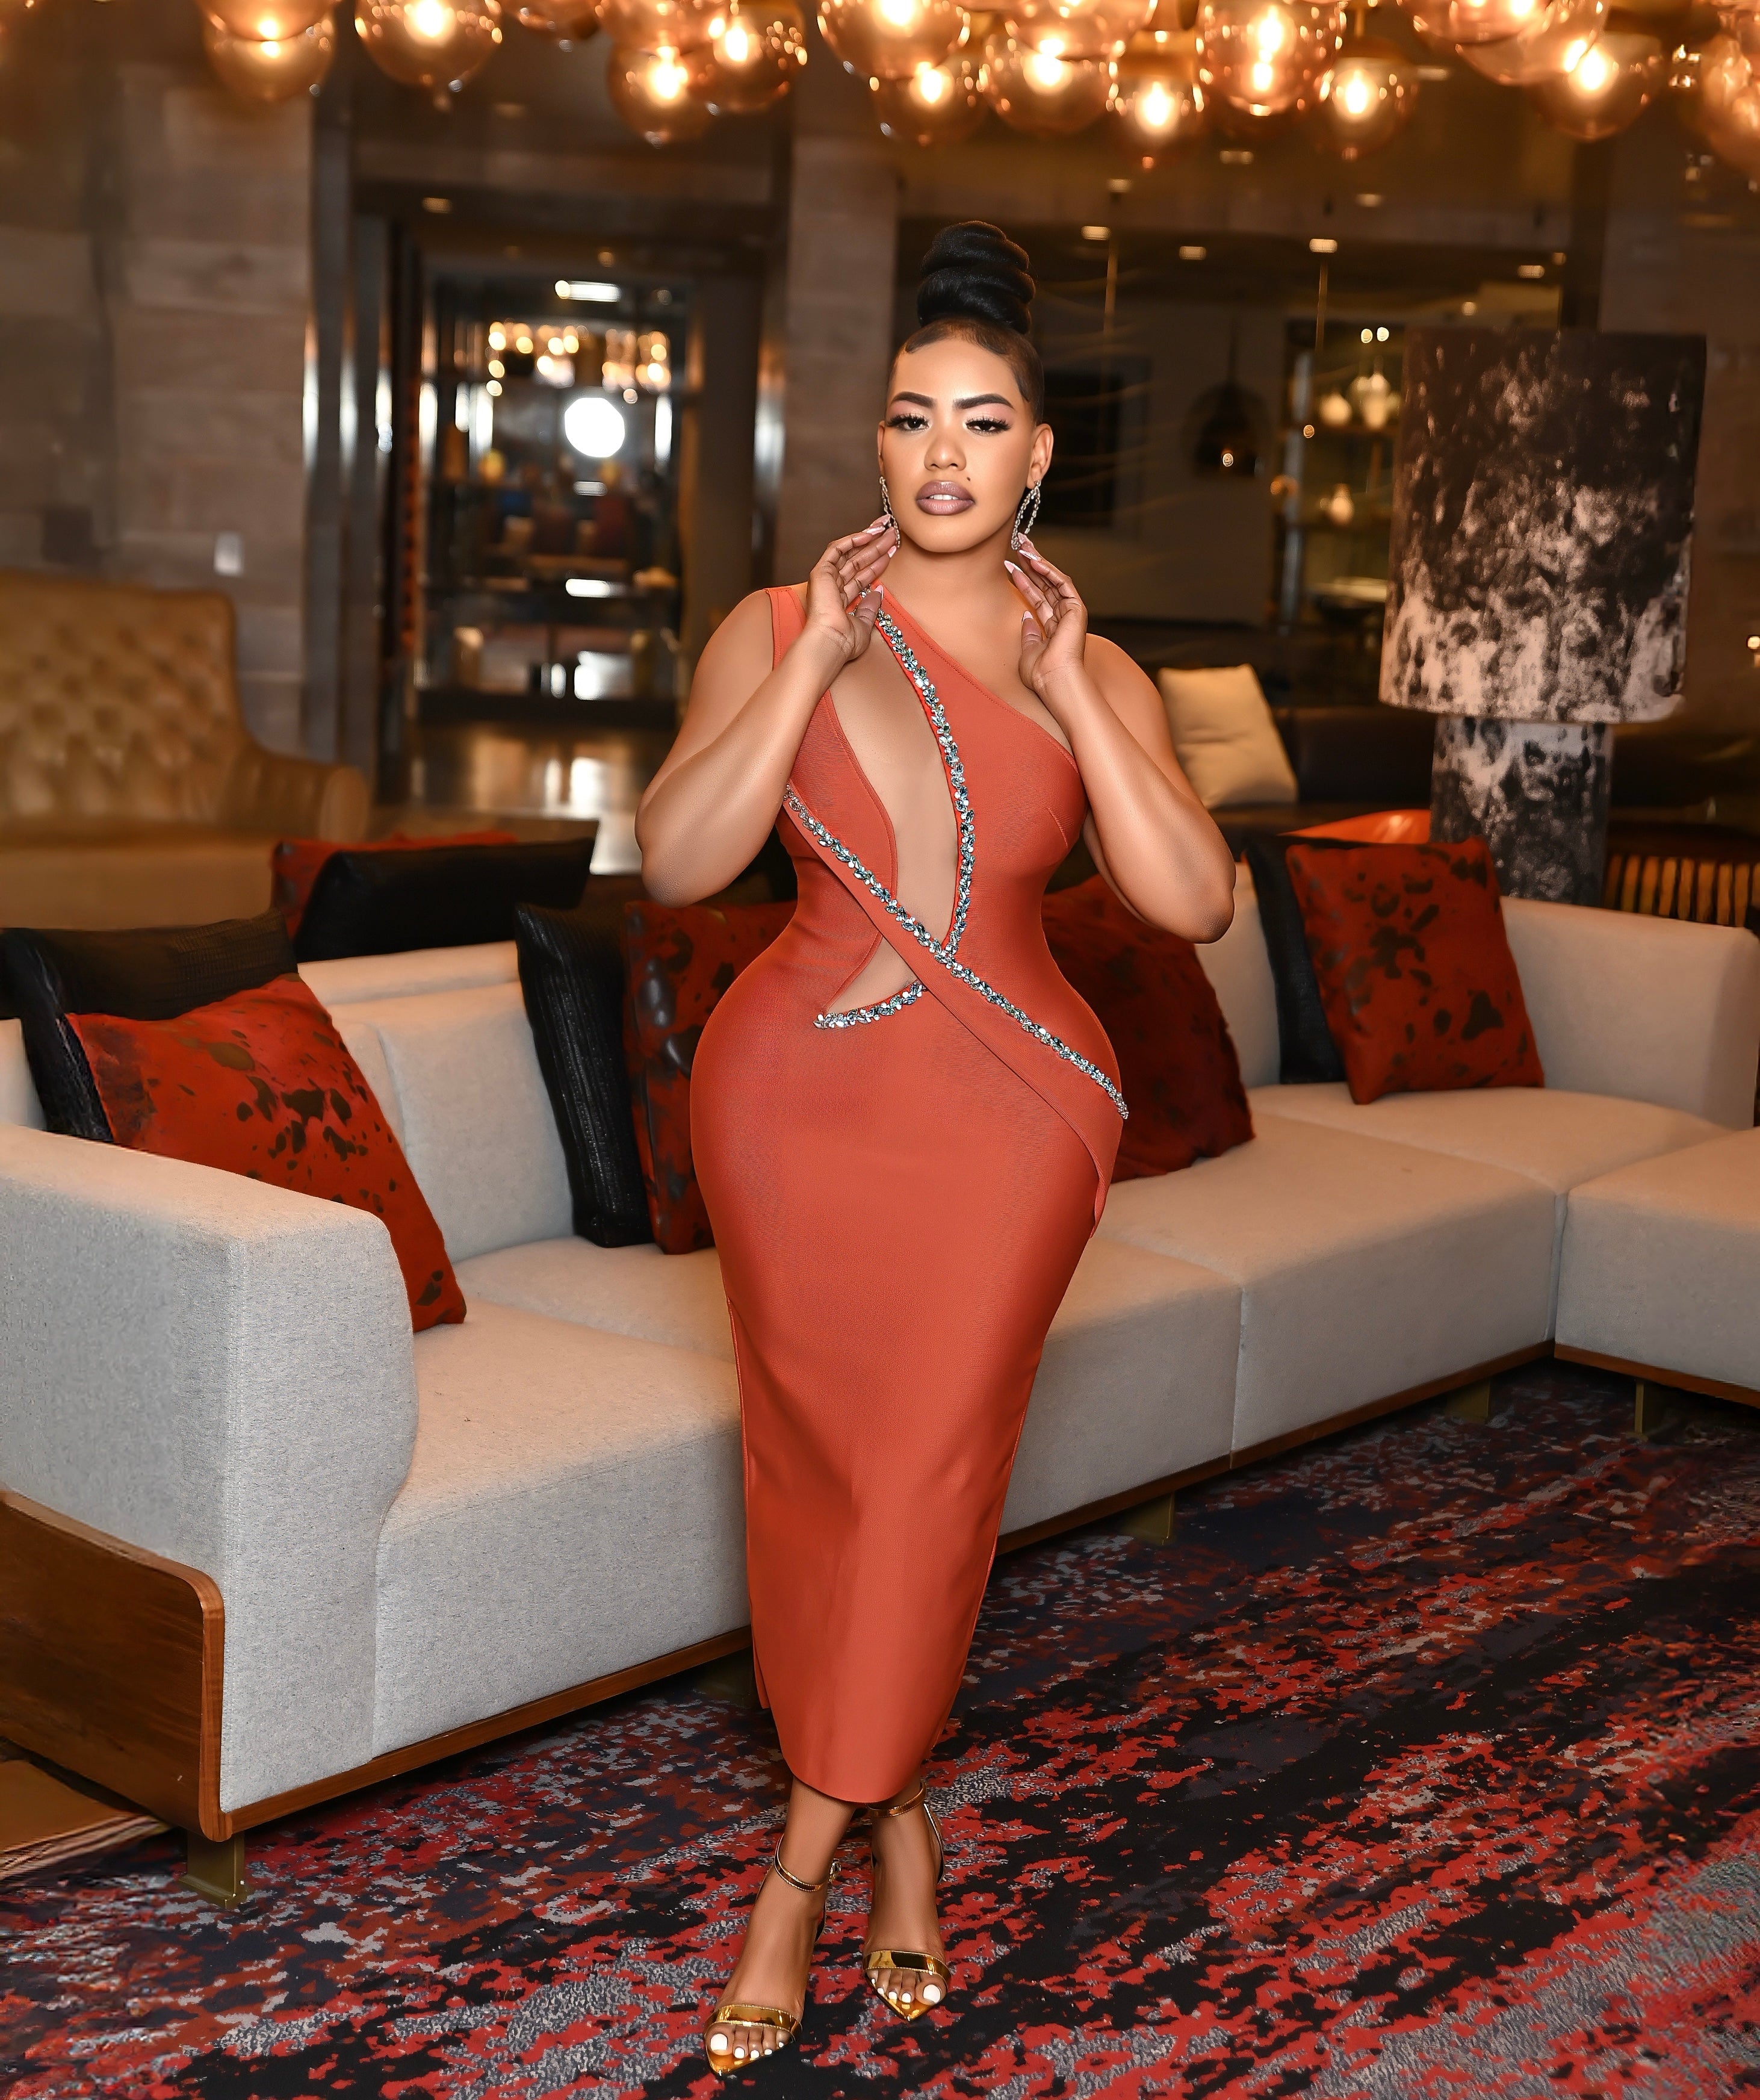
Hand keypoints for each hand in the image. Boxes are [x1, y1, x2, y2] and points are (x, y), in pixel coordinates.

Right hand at [801, 517, 897, 665]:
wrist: (830, 642)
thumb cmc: (844, 641)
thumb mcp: (864, 624)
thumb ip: (870, 607)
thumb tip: (878, 592)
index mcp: (840, 600)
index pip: (861, 575)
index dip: (878, 562)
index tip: (893, 551)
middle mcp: (832, 587)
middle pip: (857, 560)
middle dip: (876, 546)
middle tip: (892, 533)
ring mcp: (825, 579)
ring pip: (849, 552)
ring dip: (868, 539)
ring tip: (887, 528)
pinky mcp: (820, 572)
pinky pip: (836, 549)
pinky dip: (852, 539)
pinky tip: (870, 533)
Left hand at [1005, 542, 1088, 706]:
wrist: (1054, 681)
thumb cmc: (1041, 674)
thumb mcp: (1027, 650)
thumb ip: (1028, 632)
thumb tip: (1026, 616)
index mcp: (1052, 627)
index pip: (1037, 597)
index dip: (1024, 580)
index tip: (1010, 565)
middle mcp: (1063, 617)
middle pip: (1046, 584)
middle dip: (1031, 564)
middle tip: (1018, 544)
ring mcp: (1071, 612)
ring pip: (1054, 580)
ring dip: (1038, 562)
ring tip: (1023, 546)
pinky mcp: (1077, 609)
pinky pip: (1063, 583)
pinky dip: (1049, 570)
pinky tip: (1034, 560)